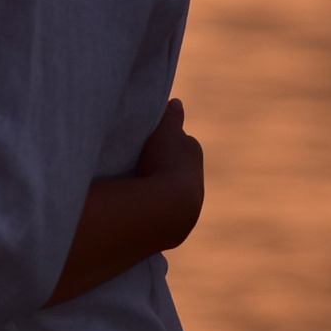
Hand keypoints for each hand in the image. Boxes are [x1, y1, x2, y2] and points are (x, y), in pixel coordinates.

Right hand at [132, 98, 203, 249]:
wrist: (168, 209)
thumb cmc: (164, 163)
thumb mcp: (165, 132)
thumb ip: (171, 116)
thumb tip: (177, 102)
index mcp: (193, 153)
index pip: (180, 142)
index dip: (164, 141)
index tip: (148, 142)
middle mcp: (196, 180)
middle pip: (176, 169)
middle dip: (162, 166)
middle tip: (139, 164)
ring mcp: (187, 207)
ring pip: (169, 194)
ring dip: (157, 191)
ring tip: (135, 189)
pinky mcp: (173, 229)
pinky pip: (160, 214)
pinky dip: (152, 210)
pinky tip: (137, 210)